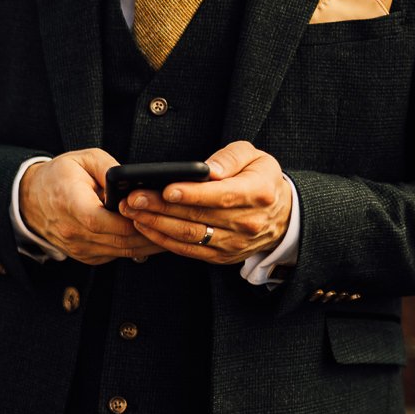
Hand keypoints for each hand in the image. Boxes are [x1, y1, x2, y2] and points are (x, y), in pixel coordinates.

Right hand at [21, 149, 160, 264]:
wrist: (30, 200)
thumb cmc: (58, 176)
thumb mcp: (82, 159)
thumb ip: (110, 168)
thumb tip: (136, 180)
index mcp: (70, 204)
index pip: (105, 221)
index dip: (133, 219)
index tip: (155, 210)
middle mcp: (73, 231)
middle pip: (120, 240)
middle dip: (150, 234)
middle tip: (176, 224)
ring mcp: (78, 247)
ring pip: (122, 251)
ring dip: (148, 244)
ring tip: (171, 232)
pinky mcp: (85, 255)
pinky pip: (115, 254)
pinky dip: (134, 248)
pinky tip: (151, 238)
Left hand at [121, 140, 290, 265]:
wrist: (282, 216)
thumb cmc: (261, 179)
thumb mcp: (255, 157)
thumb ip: (231, 157)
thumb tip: (208, 169)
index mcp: (258, 193)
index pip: (221, 195)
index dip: (192, 194)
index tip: (166, 189)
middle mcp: (248, 222)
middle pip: (198, 217)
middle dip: (161, 207)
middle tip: (133, 198)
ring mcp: (235, 243)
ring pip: (189, 235)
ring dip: (156, 224)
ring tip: (132, 211)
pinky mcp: (222, 256)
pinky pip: (188, 250)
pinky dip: (163, 239)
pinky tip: (144, 226)